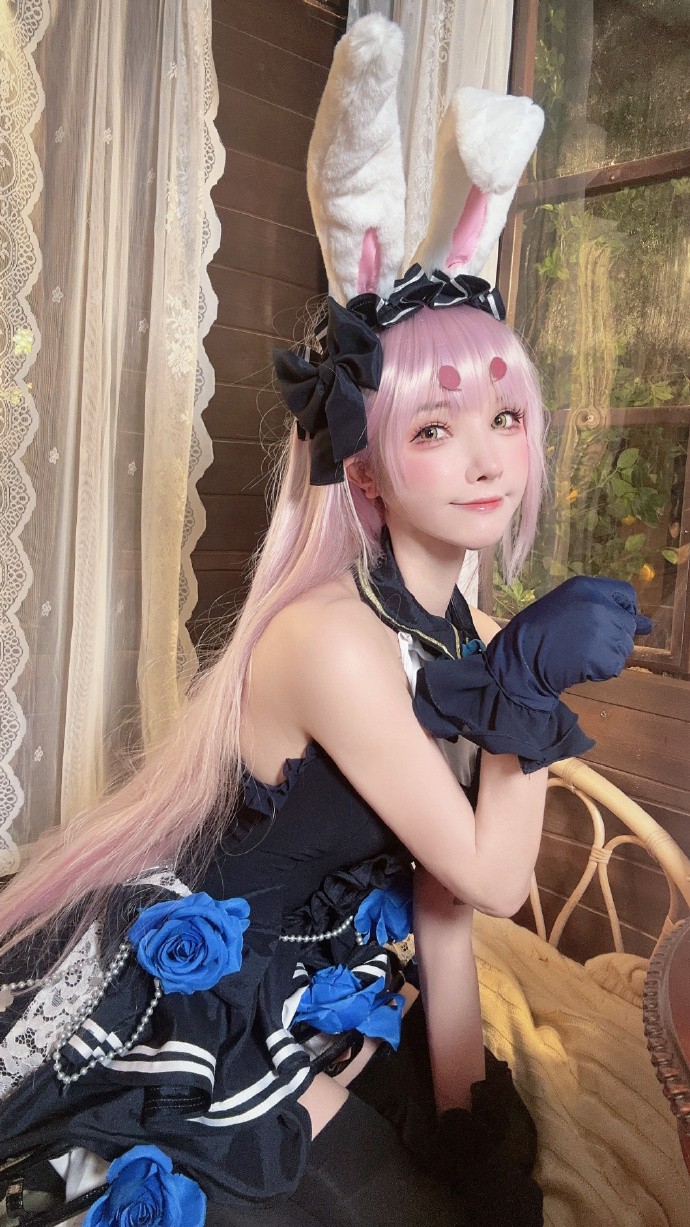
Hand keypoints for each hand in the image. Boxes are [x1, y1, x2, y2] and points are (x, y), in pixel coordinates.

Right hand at [486, 576, 652, 706]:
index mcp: (587, 588)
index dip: (625, 608)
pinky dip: (601, 670)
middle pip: (628, 623)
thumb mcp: (564, 603)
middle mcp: (600, 606)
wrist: (521, 659)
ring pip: (624, 646)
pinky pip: (614, 665)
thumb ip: (599, 605)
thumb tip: (646, 624)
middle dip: (614, 636)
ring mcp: (604, 632)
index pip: (626, 594)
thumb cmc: (536, 631)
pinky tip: (580, 666)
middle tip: (586, 644)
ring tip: (580, 655)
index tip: (615, 619)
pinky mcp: (605, 657)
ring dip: (608, 654)